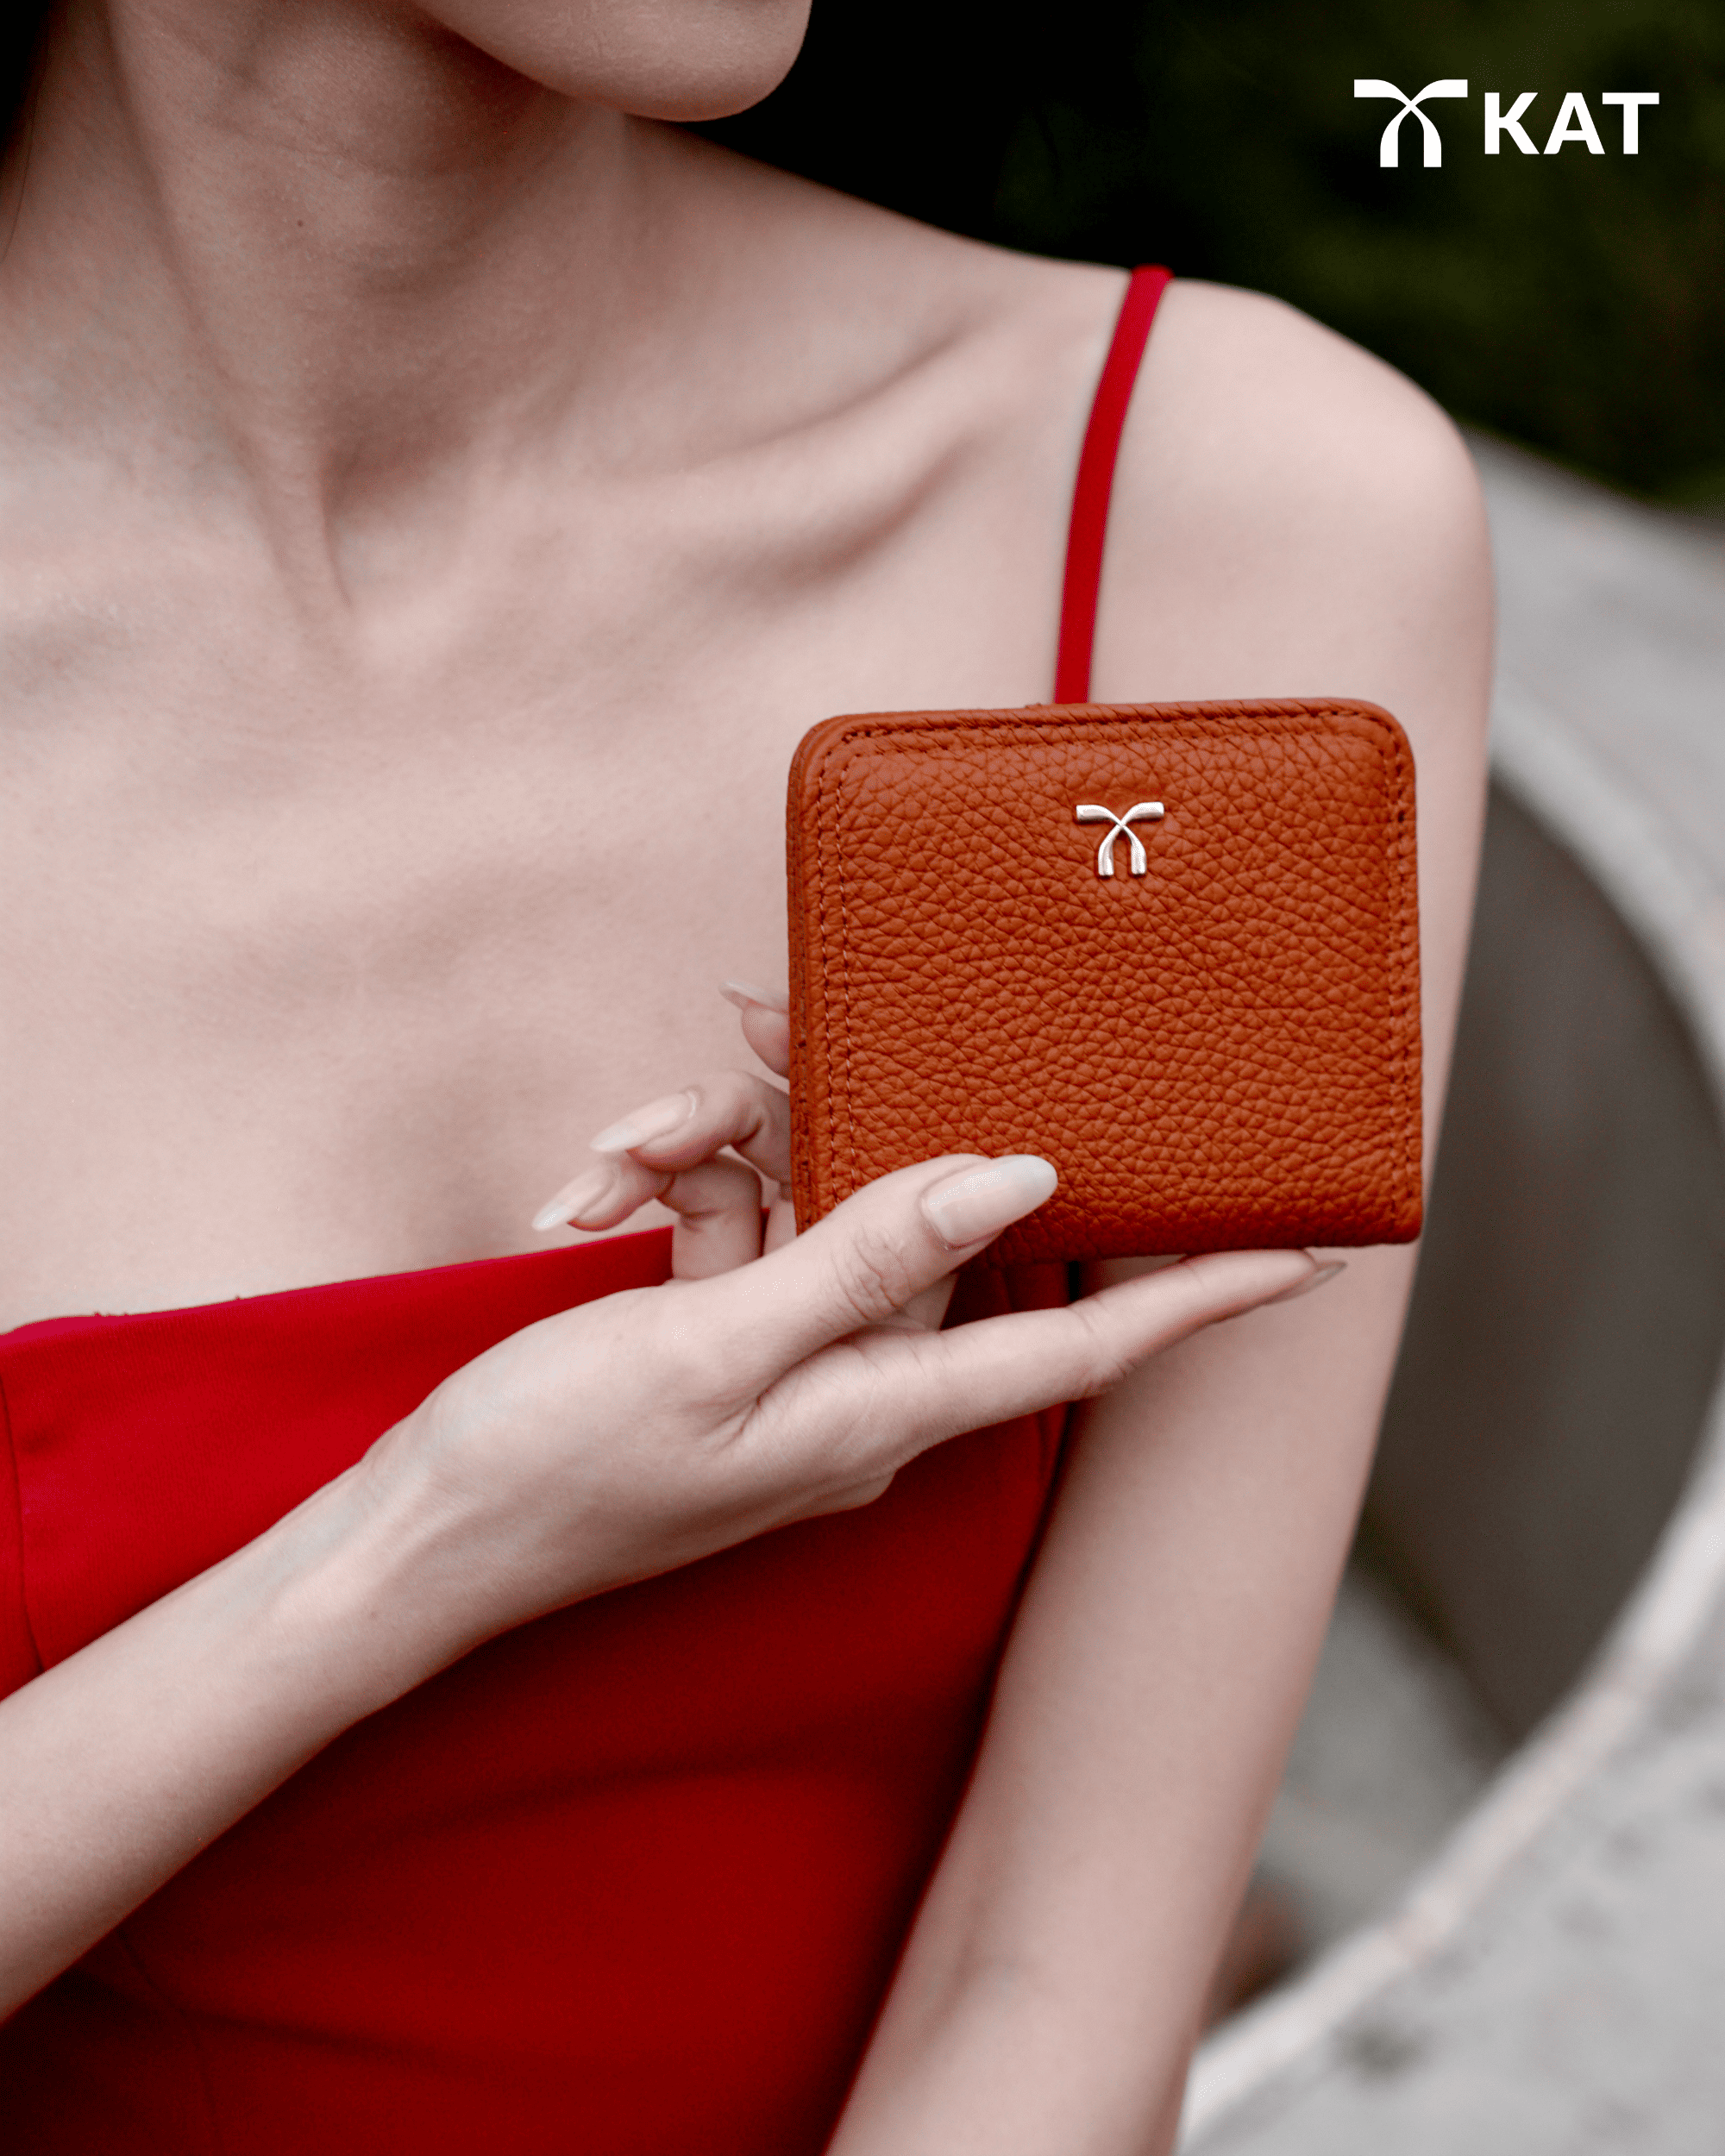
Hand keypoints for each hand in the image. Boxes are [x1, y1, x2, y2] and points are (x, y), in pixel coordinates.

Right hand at [368, 984, 1326, 1652]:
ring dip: (721, 1144)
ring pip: (811, 1197)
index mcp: (883, 1412)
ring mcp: (787, 1355)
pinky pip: (735, 1223)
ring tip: (625, 1147)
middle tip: (769, 1016)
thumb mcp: (715, 1349)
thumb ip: (866, 1260)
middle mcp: (858, 1383)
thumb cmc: (561, 1469)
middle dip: (854, 1108)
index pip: (1082, 1344)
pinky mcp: (720, 1328)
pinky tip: (590, 1189)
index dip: (1200, 1300)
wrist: (419, 1539)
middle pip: (920, 1218)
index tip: (1311, 1254)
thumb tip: (1014, 1183)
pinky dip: (671, 1187)